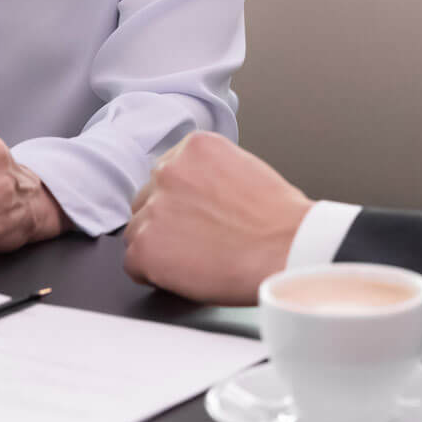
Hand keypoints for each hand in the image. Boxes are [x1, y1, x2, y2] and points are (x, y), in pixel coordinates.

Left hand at [124, 131, 313, 304]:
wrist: (288, 249)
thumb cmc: (278, 218)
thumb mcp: (244, 168)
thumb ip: (208, 173)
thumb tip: (195, 192)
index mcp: (194, 147)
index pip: (167, 173)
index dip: (182, 200)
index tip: (196, 215)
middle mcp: (168, 171)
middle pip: (147, 199)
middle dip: (166, 220)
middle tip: (197, 239)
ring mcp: (154, 208)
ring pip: (138, 231)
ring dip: (159, 246)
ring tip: (195, 259)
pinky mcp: (146, 247)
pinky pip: (133, 263)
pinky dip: (153, 274)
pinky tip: (184, 274)